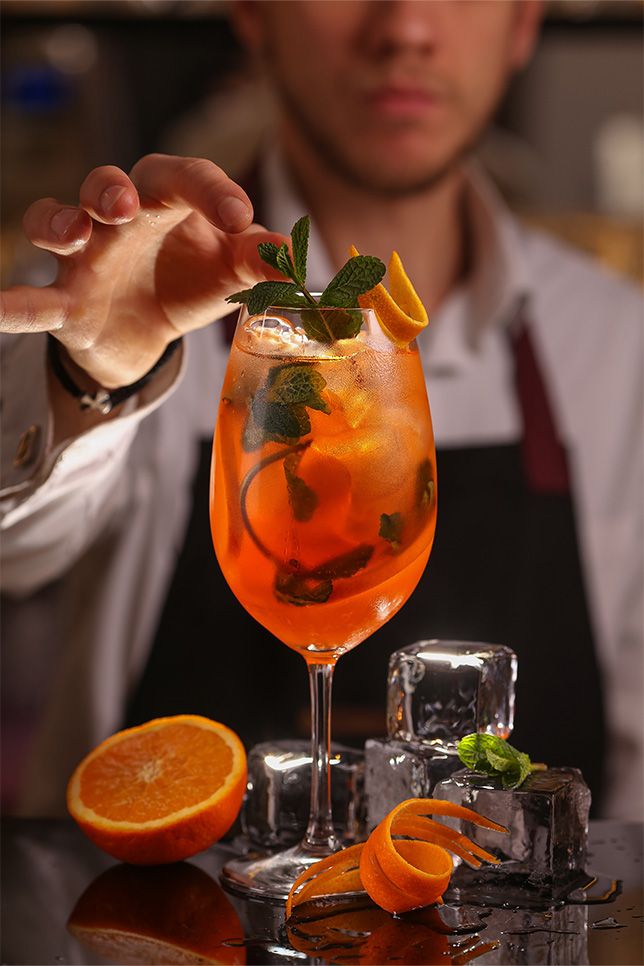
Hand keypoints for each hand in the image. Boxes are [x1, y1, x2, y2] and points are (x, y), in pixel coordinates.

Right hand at [0, 154, 286, 387]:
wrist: (147, 333)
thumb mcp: (228, 275)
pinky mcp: (64, 301)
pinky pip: (32, 300)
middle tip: (126, 206)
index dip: (211, 192)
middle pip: (108, 185)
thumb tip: (291, 261)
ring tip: (72, 235)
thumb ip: (256, 265)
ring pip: (56, 221)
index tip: (242, 219)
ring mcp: (85, 258)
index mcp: (168, 203)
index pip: (185, 179)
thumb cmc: (189, 283)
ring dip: (60, 222)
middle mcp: (120, 220)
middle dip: (112, 190)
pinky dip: (10, 306)